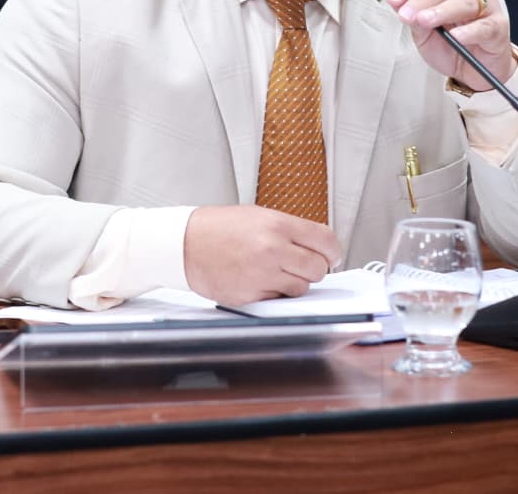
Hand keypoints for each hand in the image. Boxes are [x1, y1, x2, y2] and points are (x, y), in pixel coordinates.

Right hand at [183, 205, 341, 305]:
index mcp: (278, 225)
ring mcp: (262, 274)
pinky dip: (275, 294)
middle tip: (301, 264)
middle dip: (314, 269)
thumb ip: (290, 231)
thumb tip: (318, 248)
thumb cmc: (218, 228)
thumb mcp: (259, 216)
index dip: (333, 252)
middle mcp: (273, 249)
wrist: (184, 243)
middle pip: (319, 269)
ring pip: (302, 288)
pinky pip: (278, 301)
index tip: (331, 256)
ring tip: (276, 271)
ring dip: (294, 283)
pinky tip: (261, 280)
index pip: (327, 242)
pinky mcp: (250, 295)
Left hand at [383, 0, 516, 90]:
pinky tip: (456, 36)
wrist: (474, 70)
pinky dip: (469, 31)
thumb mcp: (425, 33)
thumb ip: (415, 18)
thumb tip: (400, 6)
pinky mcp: (498, 28)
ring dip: (441, 11)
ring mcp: (486, 7)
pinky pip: (484, 27)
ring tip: (425, 20)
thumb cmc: (452, 46)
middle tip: (406, 14)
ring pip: (464, 2)